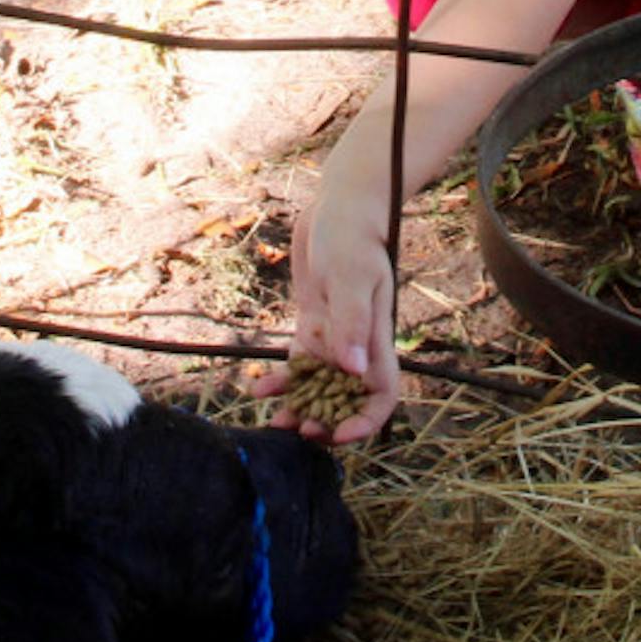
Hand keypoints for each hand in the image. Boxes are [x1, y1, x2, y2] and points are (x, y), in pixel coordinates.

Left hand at [248, 194, 399, 445]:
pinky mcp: (314, 324)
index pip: (381, 395)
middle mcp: (357, 345)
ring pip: (320, 386)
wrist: (339, 207)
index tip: (338, 434)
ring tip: (276, 422)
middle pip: (348, 399)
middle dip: (326, 422)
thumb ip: (352, 323)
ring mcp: (334, 336)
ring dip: (301, 407)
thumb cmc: (352, 237)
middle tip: (297, 429)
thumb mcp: (352, 277)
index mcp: (376, 339)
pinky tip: (259, 389)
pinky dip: (283, 379)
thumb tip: (354, 371)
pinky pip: (299, 363)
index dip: (365, 421)